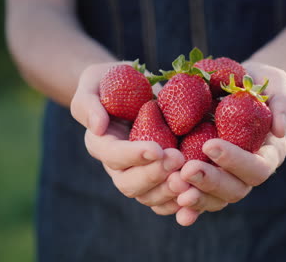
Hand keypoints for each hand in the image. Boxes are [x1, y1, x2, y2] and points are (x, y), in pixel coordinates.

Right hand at [71, 62, 187, 210]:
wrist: (132, 89)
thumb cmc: (111, 82)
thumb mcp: (94, 82)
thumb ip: (89, 103)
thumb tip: (97, 127)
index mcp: (101, 143)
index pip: (112, 155)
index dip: (133, 155)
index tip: (156, 149)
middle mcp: (118, 165)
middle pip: (128, 183)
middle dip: (153, 175)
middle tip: (178, 160)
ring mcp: (138, 174)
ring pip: (148, 196)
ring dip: (168, 192)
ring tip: (190, 181)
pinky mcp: (158, 178)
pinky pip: (165, 199)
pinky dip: (179, 202)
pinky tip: (196, 195)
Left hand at [170, 62, 285, 225]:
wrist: (239, 87)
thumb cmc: (261, 84)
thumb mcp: (278, 85)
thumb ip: (285, 104)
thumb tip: (279, 129)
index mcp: (267, 154)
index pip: (257, 168)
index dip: (235, 161)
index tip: (210, 145)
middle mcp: (246, 172)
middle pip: (234, 190)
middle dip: (210, 182)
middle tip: (186, 170)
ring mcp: (225, 177)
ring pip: (214, 199)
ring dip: (194, 196)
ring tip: (172, 184)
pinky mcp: (206, 176)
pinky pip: (196, 195)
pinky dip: (181, 202)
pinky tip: (168, 201)